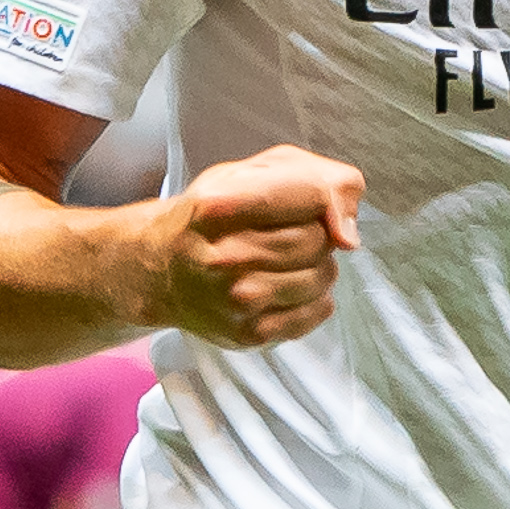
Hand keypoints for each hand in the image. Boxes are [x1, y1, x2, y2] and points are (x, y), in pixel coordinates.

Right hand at [153, 145, 363, 347]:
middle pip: (317, 238)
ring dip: (317, 264)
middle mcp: (225, 257)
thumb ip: (308, 178)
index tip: (316, 201)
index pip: (310, 194)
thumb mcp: (246, 174)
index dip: (326, 196)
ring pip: (323, 275)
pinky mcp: (251, 334)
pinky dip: (314, 296)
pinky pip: (319, 310)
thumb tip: (348, 230)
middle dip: (316, 231)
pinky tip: (284, 286)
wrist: (160, 271)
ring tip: (284, 261)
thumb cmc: (208, 217)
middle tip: (286, 232)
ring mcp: (238, 300)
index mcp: (218, 206)